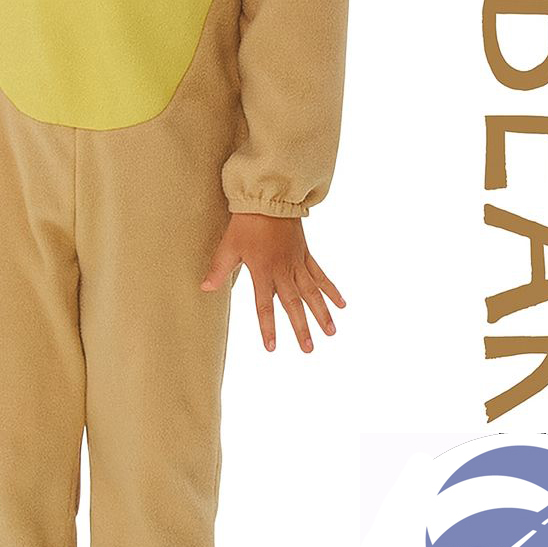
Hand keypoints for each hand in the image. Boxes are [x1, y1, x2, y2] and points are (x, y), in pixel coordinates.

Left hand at [200, 214, 345, 352]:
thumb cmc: (246, 222)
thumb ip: (219, 269)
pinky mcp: (305, 254)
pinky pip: (320, 275)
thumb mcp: (228, 245)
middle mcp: (283, 270)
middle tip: (308, 349)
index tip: (272, 347)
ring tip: (331, 332)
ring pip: (312, 292)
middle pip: (294, 303)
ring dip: (322, 313)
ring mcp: (297, 263)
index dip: (268, 327)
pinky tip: (342, 304)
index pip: (265, 305)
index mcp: (263, 271)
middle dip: (301, 327)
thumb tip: (205, 289)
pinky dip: (330, 290)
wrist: (269, 197)